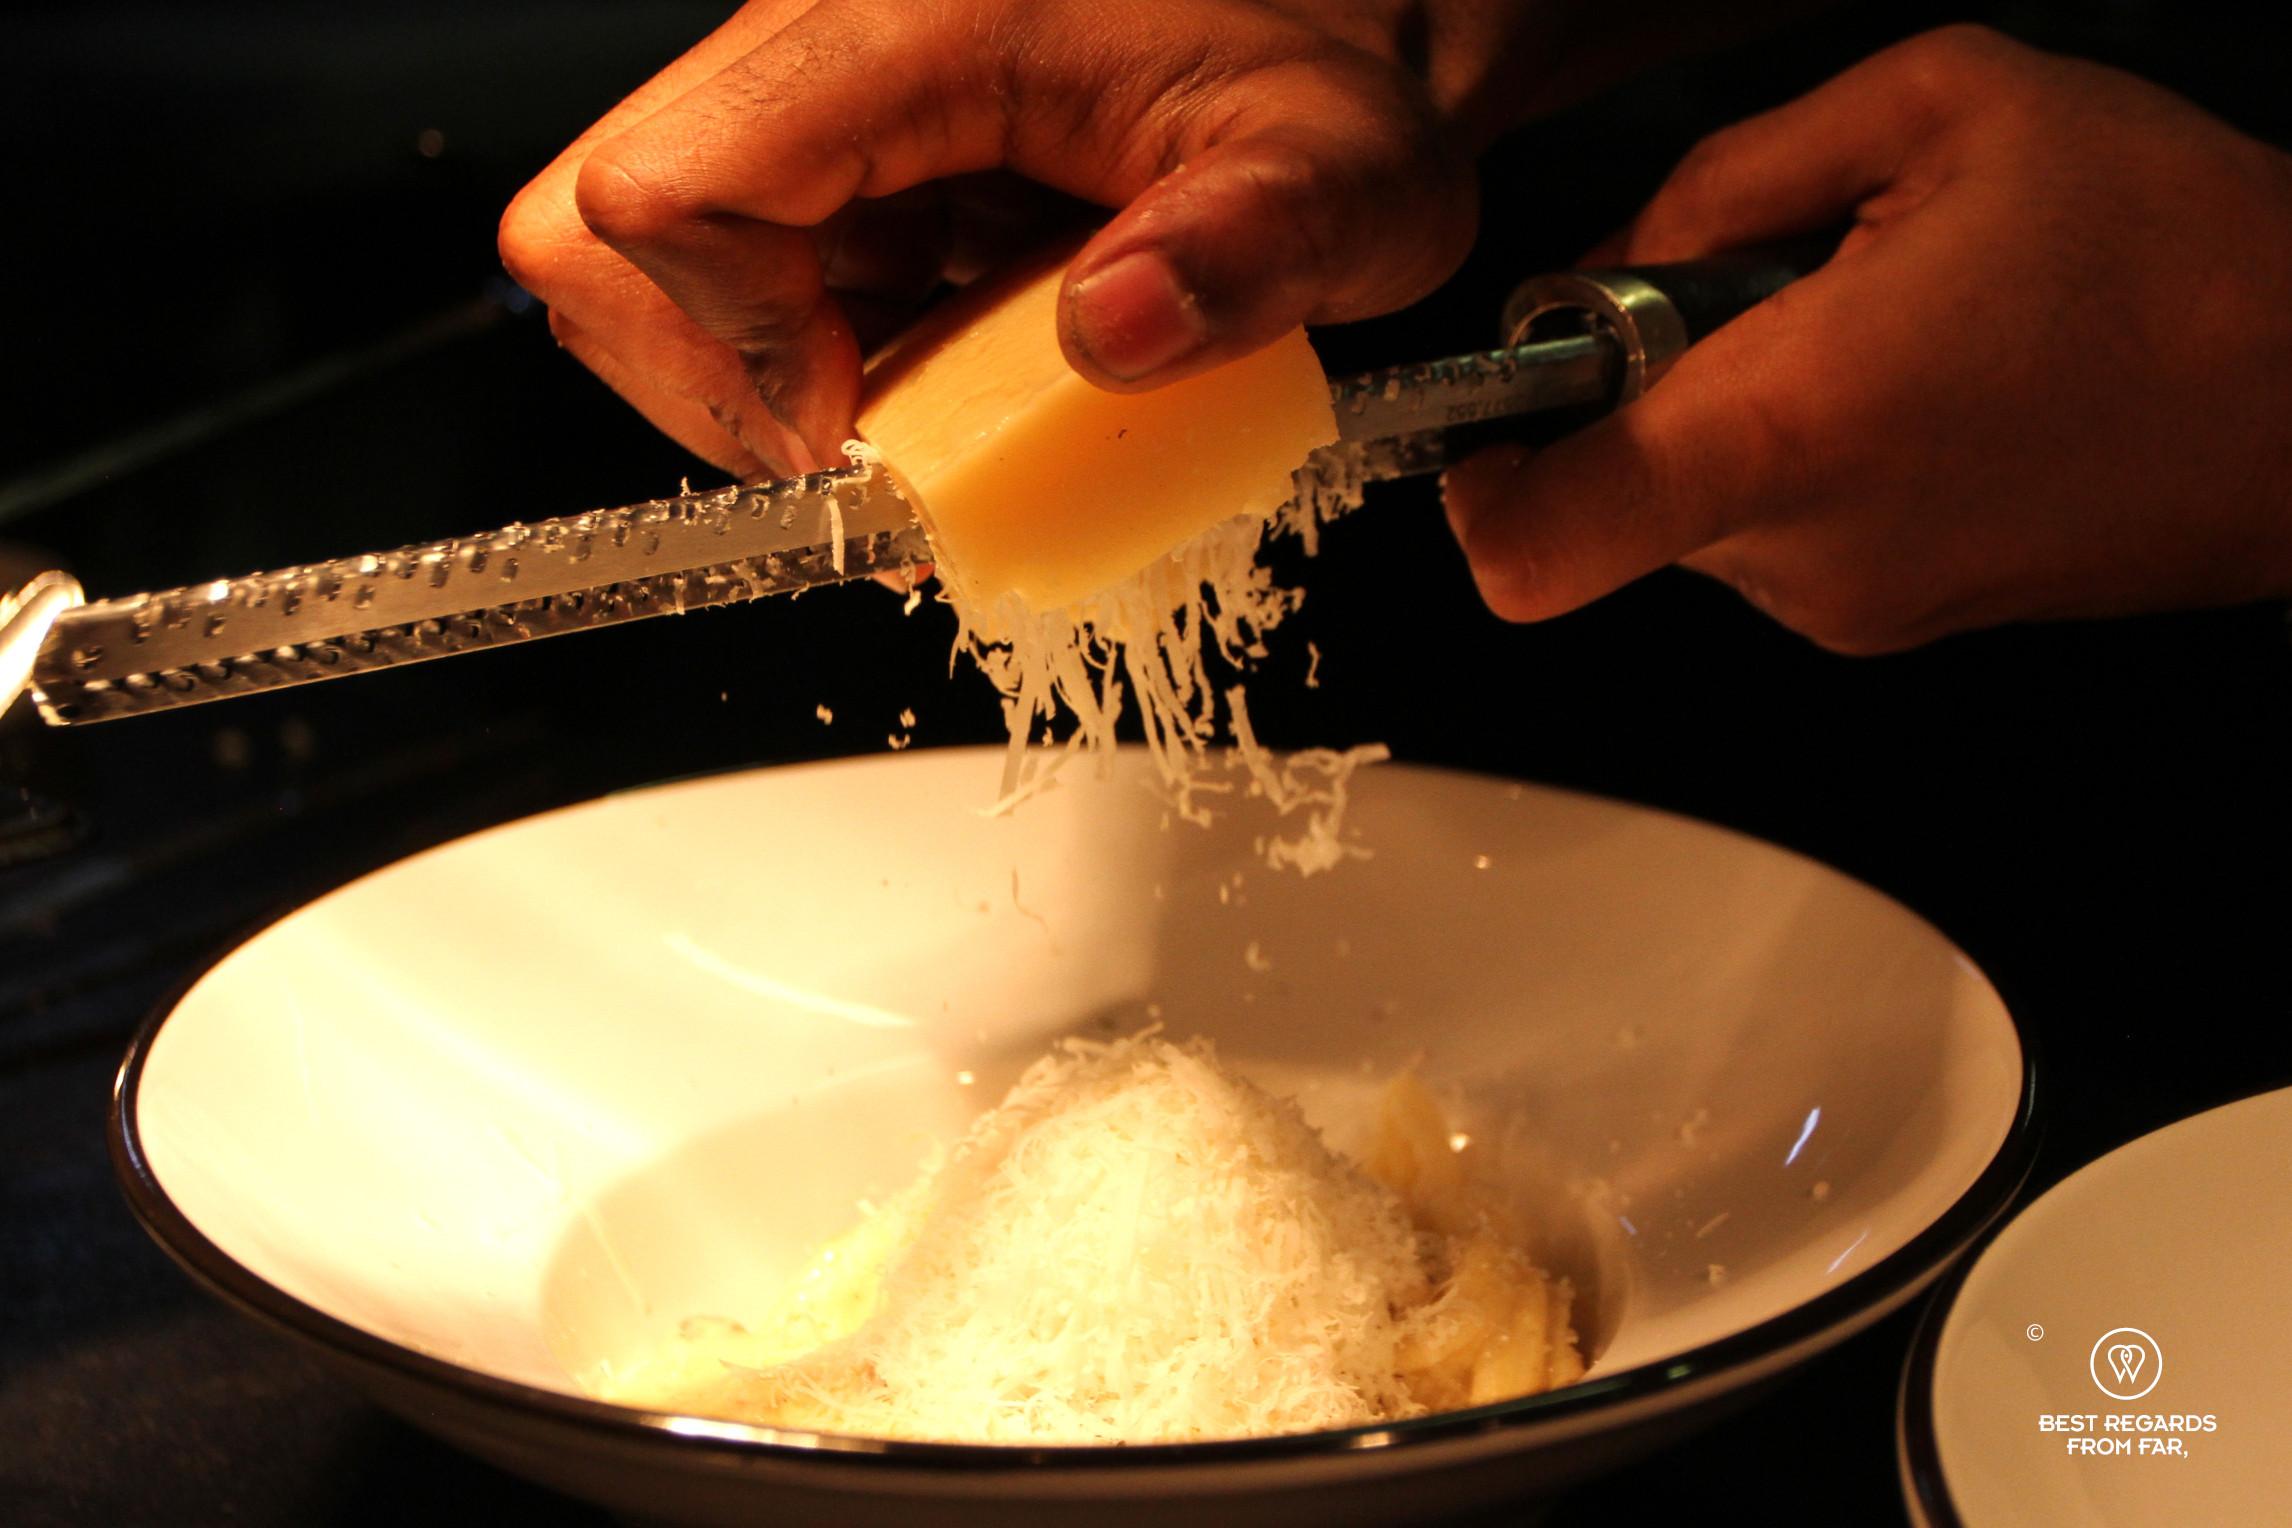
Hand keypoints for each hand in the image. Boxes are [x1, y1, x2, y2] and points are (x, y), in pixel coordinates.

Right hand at [498, 0, 1494, 480]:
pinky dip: (808, 362)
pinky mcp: (824, 146)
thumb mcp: (1341, 172)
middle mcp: (824, 39)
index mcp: (914, 19)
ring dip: (765, 383)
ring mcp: (811, 94)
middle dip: (714, 385)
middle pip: (594, 236)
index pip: (668, 188)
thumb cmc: (1324, 69)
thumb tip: (1116, 330)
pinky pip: (728, 277)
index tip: (858, 432)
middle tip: (870, 443)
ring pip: (639, 273)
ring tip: (926, 400)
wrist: (1330, 19)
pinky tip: (938, 362)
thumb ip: (1255, 247)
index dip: (732, 348)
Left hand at [1443, 25, 2291, 652]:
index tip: (1489, 421)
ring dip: (1740, 415)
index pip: (1535, 544)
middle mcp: (1797, 550)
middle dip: (1647, 385)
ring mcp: (1845, 604)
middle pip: (1611, 491)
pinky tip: (1920, 390)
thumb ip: (1726, 171)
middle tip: (1766, 296)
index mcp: (1784, 429)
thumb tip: (1615, 256)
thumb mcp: (1940, 104)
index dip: (1476, 488)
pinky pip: (1778, 534)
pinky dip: (1804, 459)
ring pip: (1697, 506)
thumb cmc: (2172, 243)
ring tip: (1882, 333)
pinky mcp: (1891, 622)